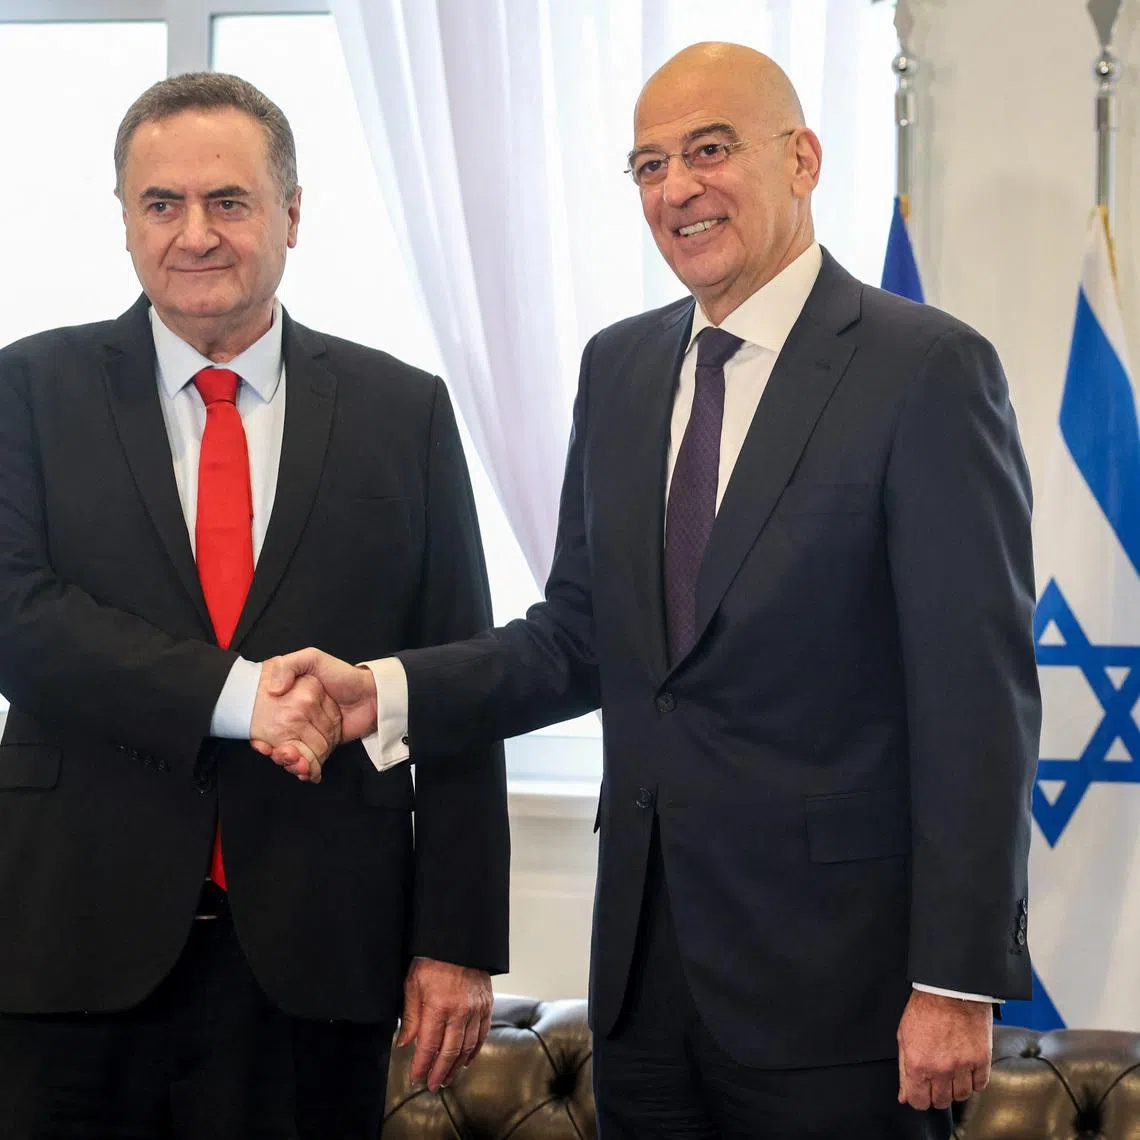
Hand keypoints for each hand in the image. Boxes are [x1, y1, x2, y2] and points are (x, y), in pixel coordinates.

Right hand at [249, 662, 340, 783]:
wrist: (372, 694)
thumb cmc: (343, 675)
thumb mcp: (313, 659)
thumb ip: (290, 666)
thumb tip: (273, 690)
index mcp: (290, 701)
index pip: (268, 723)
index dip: (263, 736)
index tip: (262, 743)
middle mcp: (297, 718)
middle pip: (280, 742)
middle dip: (280, 753)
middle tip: (282, 754)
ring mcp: (310, 733)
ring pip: (293, 755)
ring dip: (292, 764)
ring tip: (296, 763)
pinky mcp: (324, 746)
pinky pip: (310, 761)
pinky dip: (306, 770)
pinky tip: (305, 770)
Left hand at [396, 957, 492, 1090]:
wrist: (459, 941)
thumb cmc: (432, 960)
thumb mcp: (413, 984)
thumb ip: (410, 1016)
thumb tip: (404, 1044)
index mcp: (438, 1006)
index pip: (428, 1046)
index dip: (421, 1066)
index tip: (416, 1079)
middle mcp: (459, 1011)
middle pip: (449, 1052)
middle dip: (439, 1072)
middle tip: (433, 1085)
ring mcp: (476, 1009)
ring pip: (467, 1047)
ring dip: (457, 1066)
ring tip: (447, 1078)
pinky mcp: (486, 1005)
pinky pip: (482, 1034)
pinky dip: (474, 1051)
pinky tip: (466, 1060)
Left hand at [897, 990, 991, 1110]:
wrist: (950, 989)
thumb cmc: (925, 1008)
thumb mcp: (904, 1036)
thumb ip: (903, 1069)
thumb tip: (904, 1096)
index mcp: (917, 1063)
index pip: (918, 1102)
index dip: (919, 1098)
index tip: (921, 1091)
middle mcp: (939, 1069)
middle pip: (941, 1102)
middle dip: (937, 1094)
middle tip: (937, 1079)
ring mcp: (962, 1066)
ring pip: (961, 1096)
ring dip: (956, 1088)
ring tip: (952, 1071)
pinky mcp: (981, 1060)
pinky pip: (980, 1085)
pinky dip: (974, 1081)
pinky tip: (967, 1068)